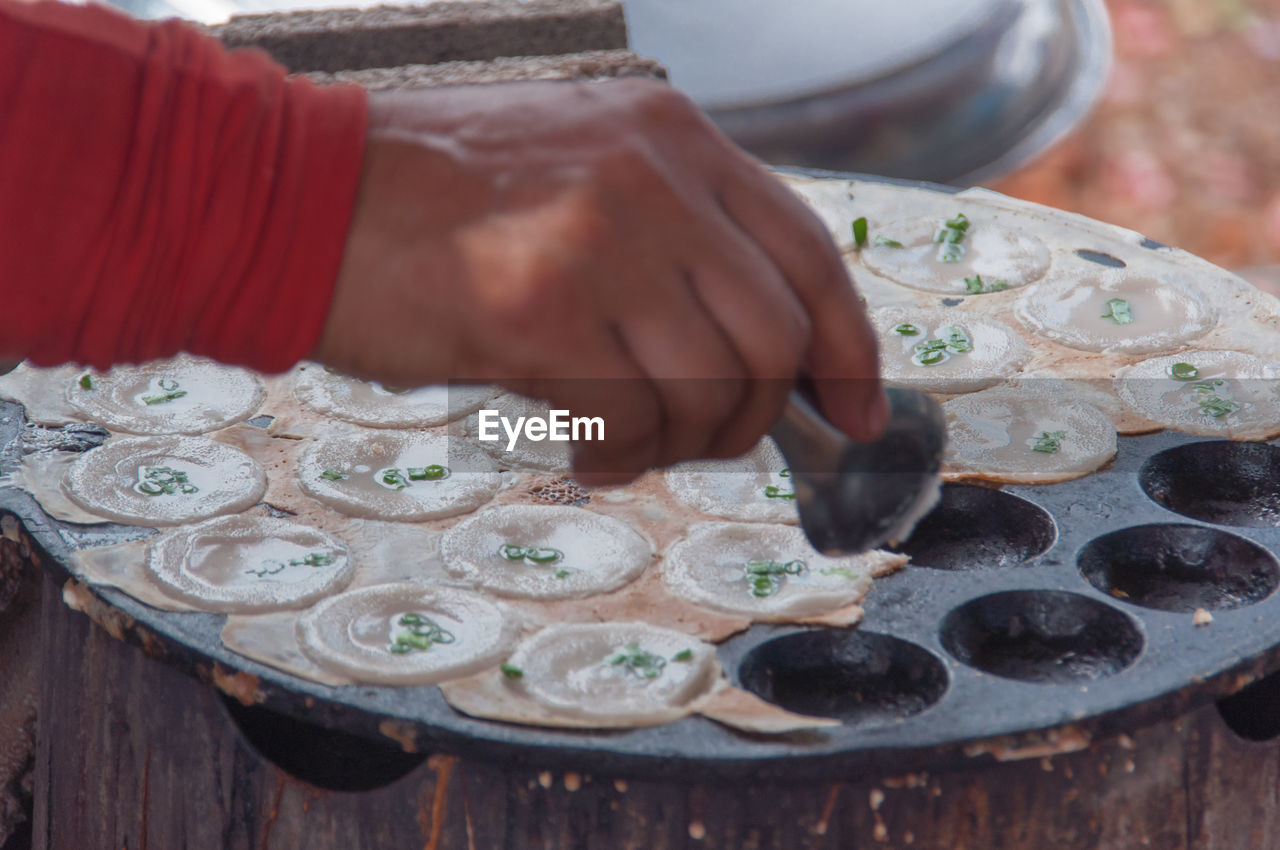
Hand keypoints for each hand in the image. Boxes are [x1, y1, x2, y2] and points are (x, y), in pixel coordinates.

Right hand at [313, 78, 886, 482]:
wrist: (296, 197)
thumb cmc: (434, 202)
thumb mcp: (579, 171)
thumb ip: (675, 240)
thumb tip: (754, 354)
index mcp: (672, 138)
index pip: (808, 252)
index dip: (849, 348)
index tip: (858, 412)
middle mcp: (650, 179)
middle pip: (774, 337)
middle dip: (755, 417)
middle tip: (704, 439)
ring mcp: (596, 240)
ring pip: (711, 390)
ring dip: (682, 444)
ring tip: (628, 444)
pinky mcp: (537, 311)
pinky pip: (631, 423)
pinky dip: (621, 458)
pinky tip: (586, 451)